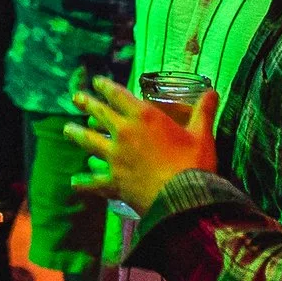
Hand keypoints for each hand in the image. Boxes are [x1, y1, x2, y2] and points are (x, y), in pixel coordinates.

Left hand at [65, 75, 217, 214]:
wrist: (184, 198)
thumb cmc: (195, 164)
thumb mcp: (203, 134)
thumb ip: (204, 111)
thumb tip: (214, 91)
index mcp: (144, 117)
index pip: (119, 95)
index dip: (106, 87)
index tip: (97, 82)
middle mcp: (124, 132)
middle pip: (99, 114)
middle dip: (86, 104)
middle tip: (75, 98)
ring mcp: (114, 157)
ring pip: (89, 141)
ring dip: (77, 134)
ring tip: (67, 129)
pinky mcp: (112, 181)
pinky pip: (93, 181)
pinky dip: (83, 182)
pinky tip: (74, 182)